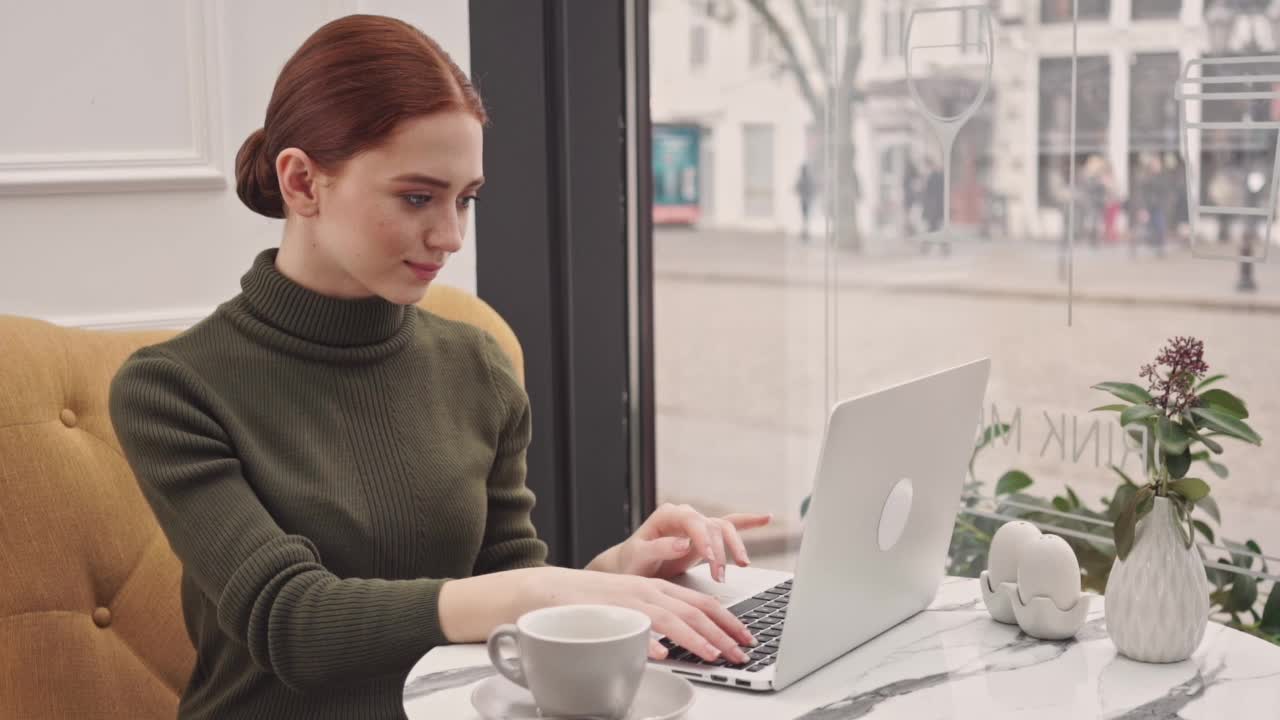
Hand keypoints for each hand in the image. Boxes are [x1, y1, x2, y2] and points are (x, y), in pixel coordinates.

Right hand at [525, 567, 754, 662]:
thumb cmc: (595, 602)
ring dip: (697, 639)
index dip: (728, 620)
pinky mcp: (607, 614)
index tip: (746, 637)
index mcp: (658, 588)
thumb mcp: (636, 604)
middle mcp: (649, 591)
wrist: (550, 590)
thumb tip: (688, 640)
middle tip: (741, 653)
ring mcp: (629, 602)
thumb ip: (661, 617)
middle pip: (695, 610)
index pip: (703, 602)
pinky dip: (649, 642)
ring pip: (672, 619)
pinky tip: (662, 655)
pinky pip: (632, 629)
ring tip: (715, 657)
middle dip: (723, 633)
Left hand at [597, 503, 771, 582]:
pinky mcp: (705, 536)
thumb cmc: (631, 563)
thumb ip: (659, 548)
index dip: (704, 540)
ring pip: (724, 528)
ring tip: (741, 565)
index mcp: (667, 516)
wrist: (630, 568)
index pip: (693, 522)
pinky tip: (766, 518)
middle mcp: (684, 516)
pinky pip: (730, 526)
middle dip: (721, 550)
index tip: (710, 558)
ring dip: (735, 547)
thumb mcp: (638, 557)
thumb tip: (682, 542)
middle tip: (721, 574)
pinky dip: (748, 522)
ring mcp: (696, 525)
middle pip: (713, 526)